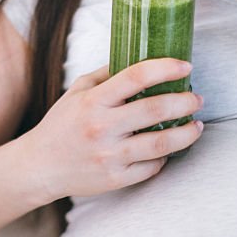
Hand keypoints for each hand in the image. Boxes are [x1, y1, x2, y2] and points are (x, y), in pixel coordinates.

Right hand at [26, 59, 204, 199]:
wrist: (39, 167)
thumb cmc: (61, 125)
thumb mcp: (76, 92)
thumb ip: (106, 75)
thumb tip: (141, 58)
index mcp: (93, 101)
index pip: (136, 76)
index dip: (166, 68)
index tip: (185, 66)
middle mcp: (102, 128)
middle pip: (155, 109)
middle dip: (185, 101)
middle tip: (197, 98)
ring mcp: (110, 155)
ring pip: (162, 143)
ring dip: (187, 133)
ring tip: (196, 125)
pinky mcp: (115, 179)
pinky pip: (152, 167)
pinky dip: (165, 156)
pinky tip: (169, 148)